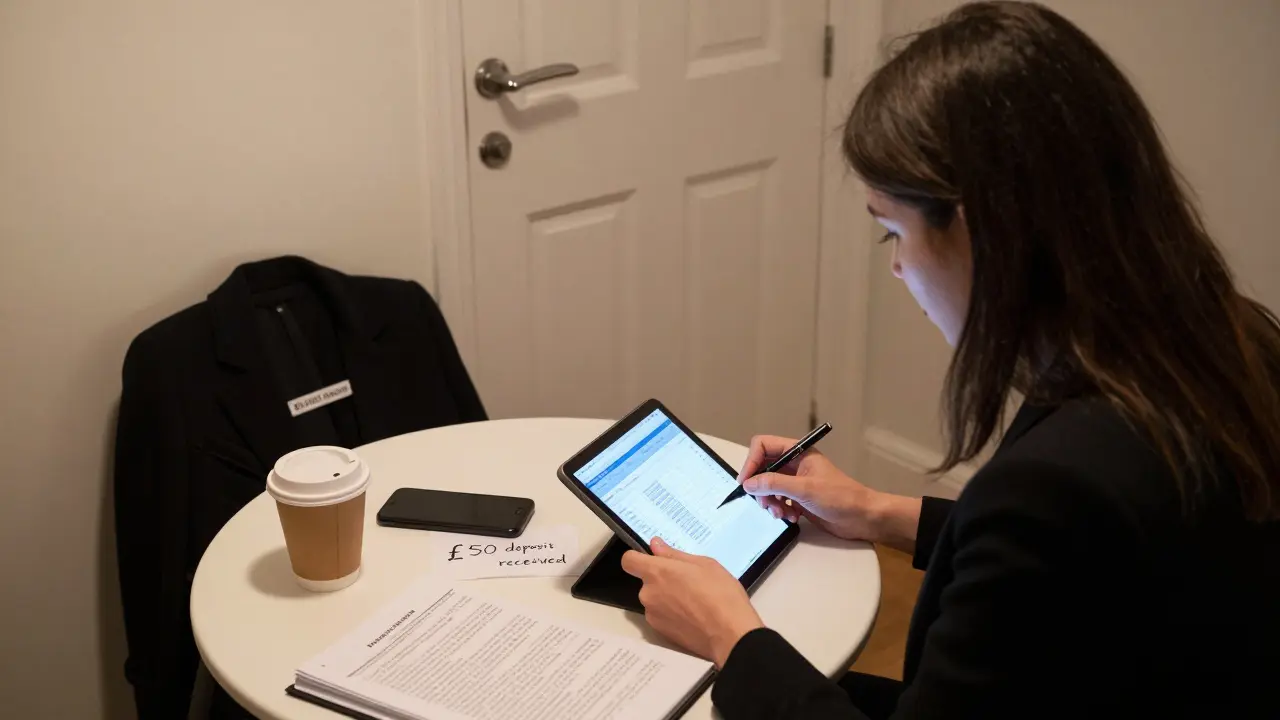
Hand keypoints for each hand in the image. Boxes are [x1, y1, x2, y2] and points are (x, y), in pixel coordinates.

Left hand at [620, 537, 763, 666]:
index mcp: (658, 572)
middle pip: (646, 582)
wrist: (730, 635)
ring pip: (655, 599)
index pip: (629, 560)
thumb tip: (656, 546)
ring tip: (694, 601)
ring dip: (667, 598)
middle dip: (662, 580)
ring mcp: (653, 615)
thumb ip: (674, 555)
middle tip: (688, 582)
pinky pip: (661, 616)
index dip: (638, 558)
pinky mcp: (660, 632)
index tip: (651, 559)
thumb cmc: (721, 596)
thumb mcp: (704, 564)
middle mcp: (649, 593)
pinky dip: (672, 615)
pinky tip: (693, 616)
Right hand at [739, 435, 902, 543]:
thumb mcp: (805, 489)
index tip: (746, 481)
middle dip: (760, 486)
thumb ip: (775, 484)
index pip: (764, 447)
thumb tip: (749, 483)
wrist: (862, 518)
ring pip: (768, 487)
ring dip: (770, 501)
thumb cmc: (842, 497)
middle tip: (764, 502)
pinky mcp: (798, 498)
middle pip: (763, 468)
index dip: (751, 462)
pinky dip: (779, 509)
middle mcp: (795, 464)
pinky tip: (791, 516)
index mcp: (799, 453)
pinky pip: (778, 500)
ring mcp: (796, 482)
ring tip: (780, 512)